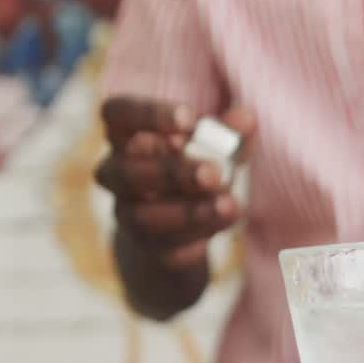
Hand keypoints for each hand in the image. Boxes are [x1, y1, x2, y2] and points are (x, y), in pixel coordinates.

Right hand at [94, 97, 256, 267]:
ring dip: (188, 211)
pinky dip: (198, 234)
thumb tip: (247, 117)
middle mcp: (116, 174)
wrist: (185, 228)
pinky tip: (225, 221)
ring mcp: (127, 214)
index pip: (117, 114)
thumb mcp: (216, 147)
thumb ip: (229, 133)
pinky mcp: (148, 248)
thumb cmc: (196, 169)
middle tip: (214, 172)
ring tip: (227, 204)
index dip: (148, 115)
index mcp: (125, 134)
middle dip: (172, 172)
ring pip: (142, 216)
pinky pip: (165, 246)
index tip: (189, 119)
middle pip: (126, 172)